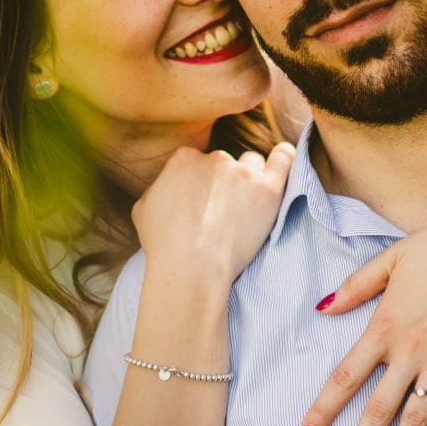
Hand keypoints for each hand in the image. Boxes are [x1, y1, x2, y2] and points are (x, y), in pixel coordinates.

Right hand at [132, 142, 295, 280]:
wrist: (192, 267)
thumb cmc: (164, 244)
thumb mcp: (143, 210)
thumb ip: (158, 188)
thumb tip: (167, 187)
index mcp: (183, 159)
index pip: (196, 161)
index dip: (198, 181)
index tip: (201, 201)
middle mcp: (214, 158)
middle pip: (224, 162)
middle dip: (223, 182)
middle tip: (221, 210)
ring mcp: (243, 172)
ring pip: (251, 163)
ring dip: (250, 178)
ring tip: (247, 204)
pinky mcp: (268, 189)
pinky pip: (283, 159)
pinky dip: (283, 158)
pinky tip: (281, 162)